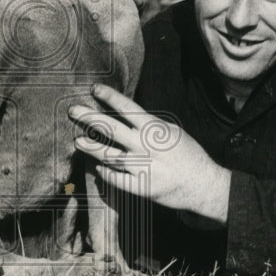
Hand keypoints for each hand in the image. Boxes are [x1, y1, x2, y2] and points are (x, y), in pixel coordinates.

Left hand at [68, 84, 230, 223]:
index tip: (94, 88)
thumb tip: (126, 116)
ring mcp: (142, 167)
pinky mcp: (141, 187)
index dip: (109, 96)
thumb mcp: (171, 131)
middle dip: (89, 117)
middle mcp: (145, 146)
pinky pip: (116, 179)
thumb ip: (149, 125)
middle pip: (111, 128)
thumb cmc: (187, 154)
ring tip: (77, 141)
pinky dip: (106, 173)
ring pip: (109, 155)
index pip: (127, 108)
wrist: (203, 184)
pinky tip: (98, 167)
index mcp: (154, 129)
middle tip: (73, 110)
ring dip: (91, 147)